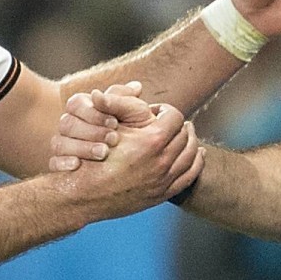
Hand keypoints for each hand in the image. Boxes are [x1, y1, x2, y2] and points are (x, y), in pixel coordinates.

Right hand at [50, 82, 159, 171]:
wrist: (146, 155)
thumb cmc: (138, 126)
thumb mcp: (135, 110)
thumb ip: (119, 98)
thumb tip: (97, 94)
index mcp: (84, 106)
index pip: (76, 104)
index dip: (93, 114)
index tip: (115, 123)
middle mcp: (71, 124)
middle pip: (67, 124)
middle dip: (91, 132)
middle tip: (114, 139)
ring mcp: (65, 144)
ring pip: (59, 143)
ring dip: (81, 148)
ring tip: (103, 153)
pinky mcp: (63, 164)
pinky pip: (53, 163)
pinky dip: (62, 163)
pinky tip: (78, 165)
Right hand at [66, 102, 203, 216]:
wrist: (83, 195)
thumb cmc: (91, 158)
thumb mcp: (106, 125)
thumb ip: (122, 102)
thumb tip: (135, 84)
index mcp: (151, 140)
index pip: (174, 116)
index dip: (165, 110)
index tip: (156, 111)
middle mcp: (162, 161)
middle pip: (184, 134)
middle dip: (177, 125)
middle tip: (169, 121)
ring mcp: (164, 180)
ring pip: (191, 154)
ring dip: (190, 140)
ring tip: (185, 133)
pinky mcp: (162, 194)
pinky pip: (190, 176)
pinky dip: (197, 162)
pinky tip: (197, 154)